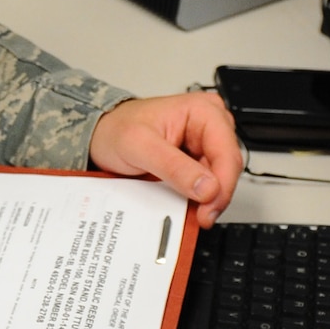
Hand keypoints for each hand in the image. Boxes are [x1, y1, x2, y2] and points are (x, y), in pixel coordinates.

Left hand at [88, 90, 241, 228]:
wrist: (102, 137)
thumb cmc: (116, 130)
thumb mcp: (139, 146)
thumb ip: (174, 166)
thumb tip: (207, 187)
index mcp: (203, 111)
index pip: (227, 153)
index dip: (223, 186)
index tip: (208, 210)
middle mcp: (210, 125)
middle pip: (227, 168)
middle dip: (216, 196)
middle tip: (200, 217)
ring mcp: (205, 144)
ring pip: (220, 180)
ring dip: (207, 199)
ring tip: (190, 212)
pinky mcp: (198, 161)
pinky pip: (207, 185)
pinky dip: (198, 199)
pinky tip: (187, 206)